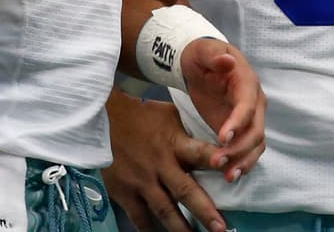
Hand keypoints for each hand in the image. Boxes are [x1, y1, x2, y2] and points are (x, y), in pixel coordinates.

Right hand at [104, 91, 228, 231]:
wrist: (104, 117)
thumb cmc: (141, 114)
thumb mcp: (171, 115)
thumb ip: (190, 131)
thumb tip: (213, 141)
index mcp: (174, 143)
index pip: (199, 152)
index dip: (214, 160)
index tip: (229, 169)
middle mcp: (160, 164)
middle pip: (185, 191)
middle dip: (204, 211)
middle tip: (220, 229)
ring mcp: (142, 181)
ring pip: (164, 210)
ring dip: (181, 228)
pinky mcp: (125, 192)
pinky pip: (140, 217)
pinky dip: (150, 230)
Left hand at [180, 39, 265, 182]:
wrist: (201, 64)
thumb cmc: (202, 56)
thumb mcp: (203, 51)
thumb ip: (214, 56)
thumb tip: (228, 61)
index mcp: (247, 81)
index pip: (247, 106)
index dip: (238, 123)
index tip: (223, 138)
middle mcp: (254, 101)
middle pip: (255, 130)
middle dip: (238, 149)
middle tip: (216, 162)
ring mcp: (250, 117)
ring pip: (256, 144)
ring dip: (243, 161)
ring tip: (227, 176)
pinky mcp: (242, 129)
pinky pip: (249, 149)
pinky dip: (243, 163)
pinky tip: (230, 176)